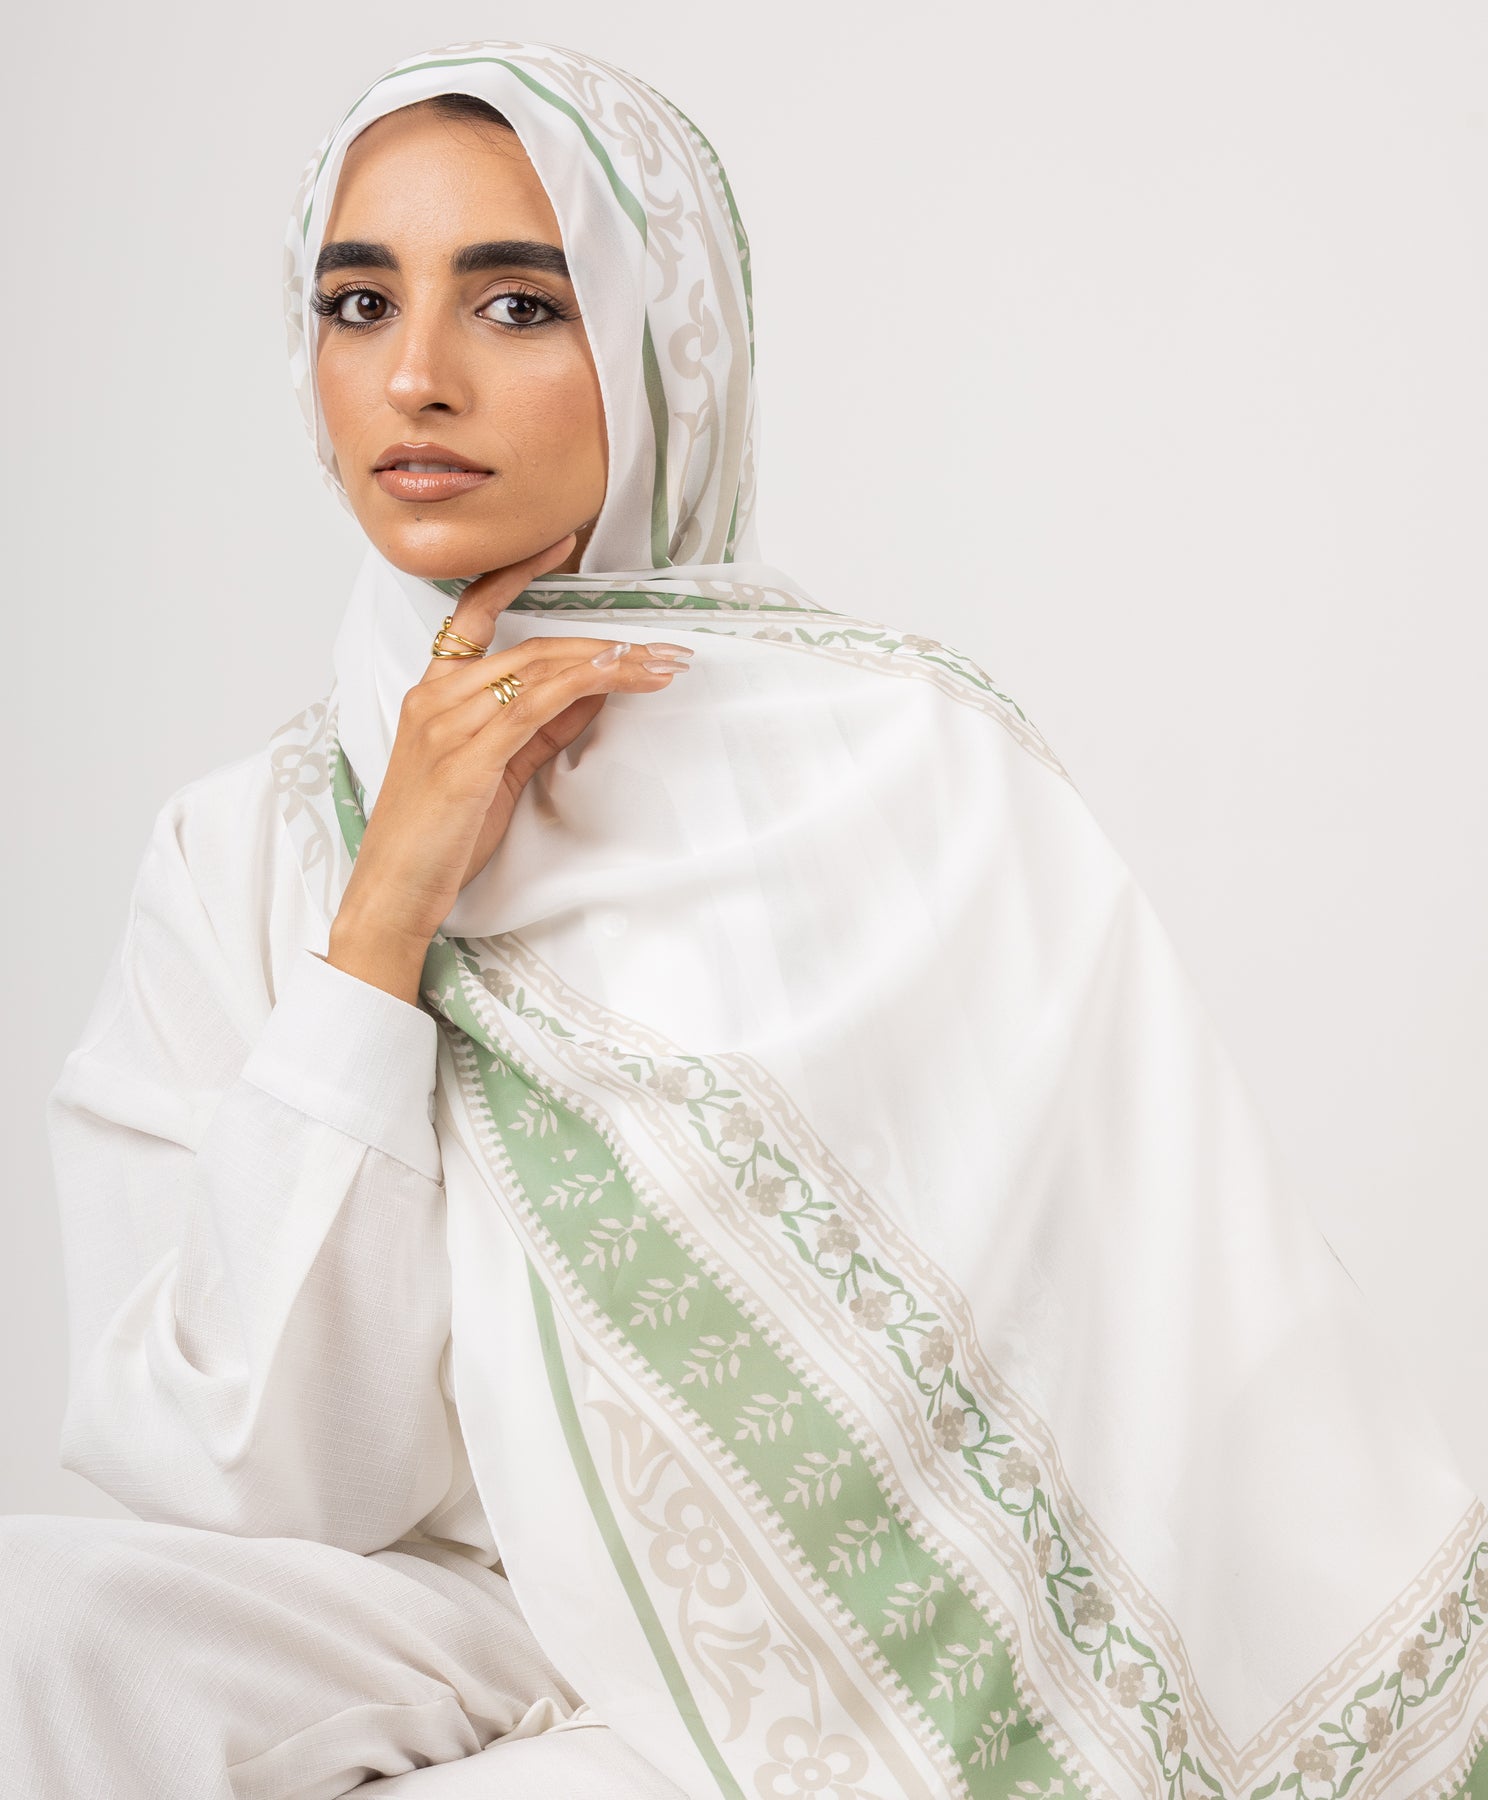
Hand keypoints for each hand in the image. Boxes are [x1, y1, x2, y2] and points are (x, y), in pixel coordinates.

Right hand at [327, 531, 692, 997]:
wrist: (393, 893)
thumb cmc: (438, 838)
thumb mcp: (495, 772)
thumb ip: (538, 729)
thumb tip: (593, 692)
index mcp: (434, 693)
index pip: (472, 613)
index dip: (515, 574)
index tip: (560, 546)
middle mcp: (436, 697)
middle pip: (531, 646)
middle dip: (605, 642)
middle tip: (664, 646)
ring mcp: (446, 725)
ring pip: (539, 669)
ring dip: (610, 662)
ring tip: (661, 664)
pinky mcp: (465, 759)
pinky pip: (533, 707)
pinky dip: (581, 685)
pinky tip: (619, 678)